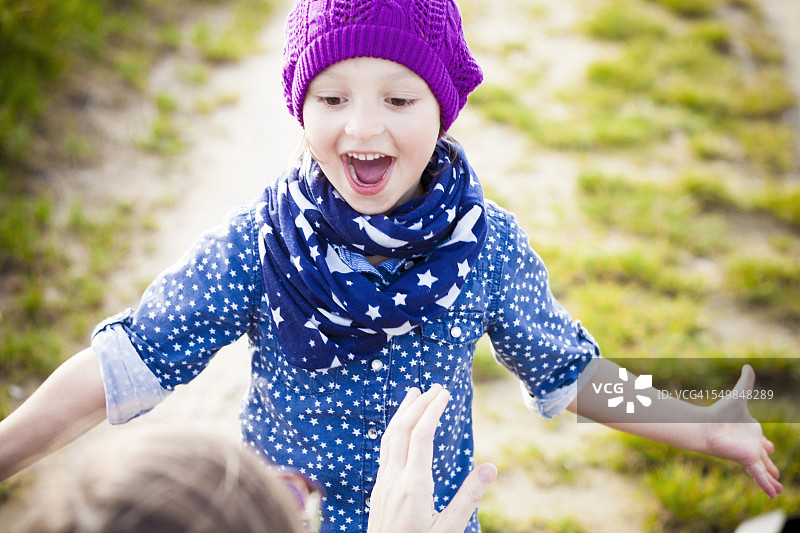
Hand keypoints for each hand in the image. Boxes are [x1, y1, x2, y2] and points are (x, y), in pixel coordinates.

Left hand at [367, 385, 496, 532]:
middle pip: (402, 429)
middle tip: (436, 387)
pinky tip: (402, 429)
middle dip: (418, 404)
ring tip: (414, 395)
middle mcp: (394, 479)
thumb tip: (491, 467)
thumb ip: (469, 498)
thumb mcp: (449, 528)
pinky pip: (385, 450)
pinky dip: (395, 430)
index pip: (421, 436)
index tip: (444, 393)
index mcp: (413, 485)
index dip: (432, 410)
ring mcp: (383, 483)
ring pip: (389, 437)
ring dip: (402, 413)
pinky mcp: (379, 489)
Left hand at [704, 365, 782, 497]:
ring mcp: (749, 454)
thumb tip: (748, 365)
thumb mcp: (738, 396)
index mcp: (750, 430)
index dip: (765, 443)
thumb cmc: (718, 413)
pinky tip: (774, 495)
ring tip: (778, 489)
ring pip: (763, 469)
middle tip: (776, 472)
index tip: (769, 447)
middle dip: (770, 464)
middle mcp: (750, 444)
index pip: (760, 439)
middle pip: (763, 457)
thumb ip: (745, 382)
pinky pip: (759, 476)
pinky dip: (766, 485)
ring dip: (771, 479)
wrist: (704, 426)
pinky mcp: (747, 461)